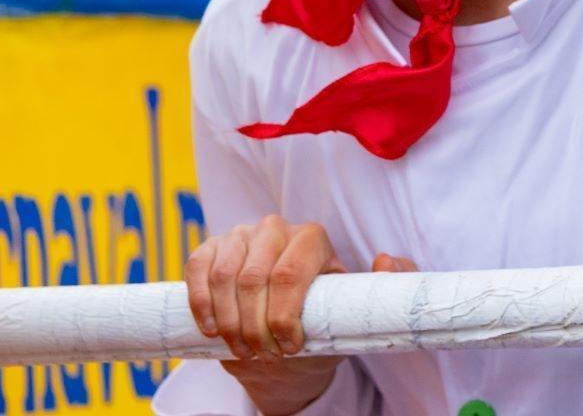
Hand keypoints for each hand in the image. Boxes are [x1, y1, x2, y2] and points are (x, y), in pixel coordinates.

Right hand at [184, 215, 415, 414]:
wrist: (282, 327)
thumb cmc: (322, 316)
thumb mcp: (354, 307)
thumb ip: (384, 283)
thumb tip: (385, 260)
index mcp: (313, 237)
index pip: (290, 274)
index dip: (283, 316)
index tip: (289, 347)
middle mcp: (276, 228)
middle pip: (254, 279)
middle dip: (255, 326)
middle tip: (265, 355)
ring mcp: (241, 234)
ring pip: (224, 278)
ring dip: (229, 322)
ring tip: (243, 349)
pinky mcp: (211, 246)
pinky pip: (197, 268)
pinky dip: (201, 303)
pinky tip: (212, 329)